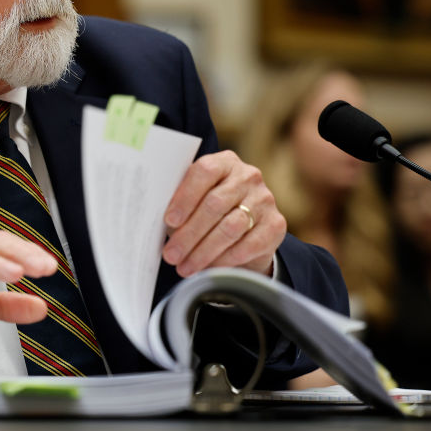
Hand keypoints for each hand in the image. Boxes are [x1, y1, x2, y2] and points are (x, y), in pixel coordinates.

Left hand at [161, 150, 285, 277]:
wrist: (247, 226)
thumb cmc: (208, 209)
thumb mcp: (194, 200)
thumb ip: (178, 204)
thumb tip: (154, 221)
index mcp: (224, 162)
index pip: (204, 172)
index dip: (185, 197)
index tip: (169, 221)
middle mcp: (247, 176)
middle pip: (215, 204)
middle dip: (189, 234)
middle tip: (172, 254)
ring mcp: (264, 199)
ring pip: (230, 227)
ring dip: (204, 251)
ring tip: (185, 267)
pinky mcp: (276, 224)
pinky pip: (249, 244)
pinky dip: (226, 259)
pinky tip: (209, 268)